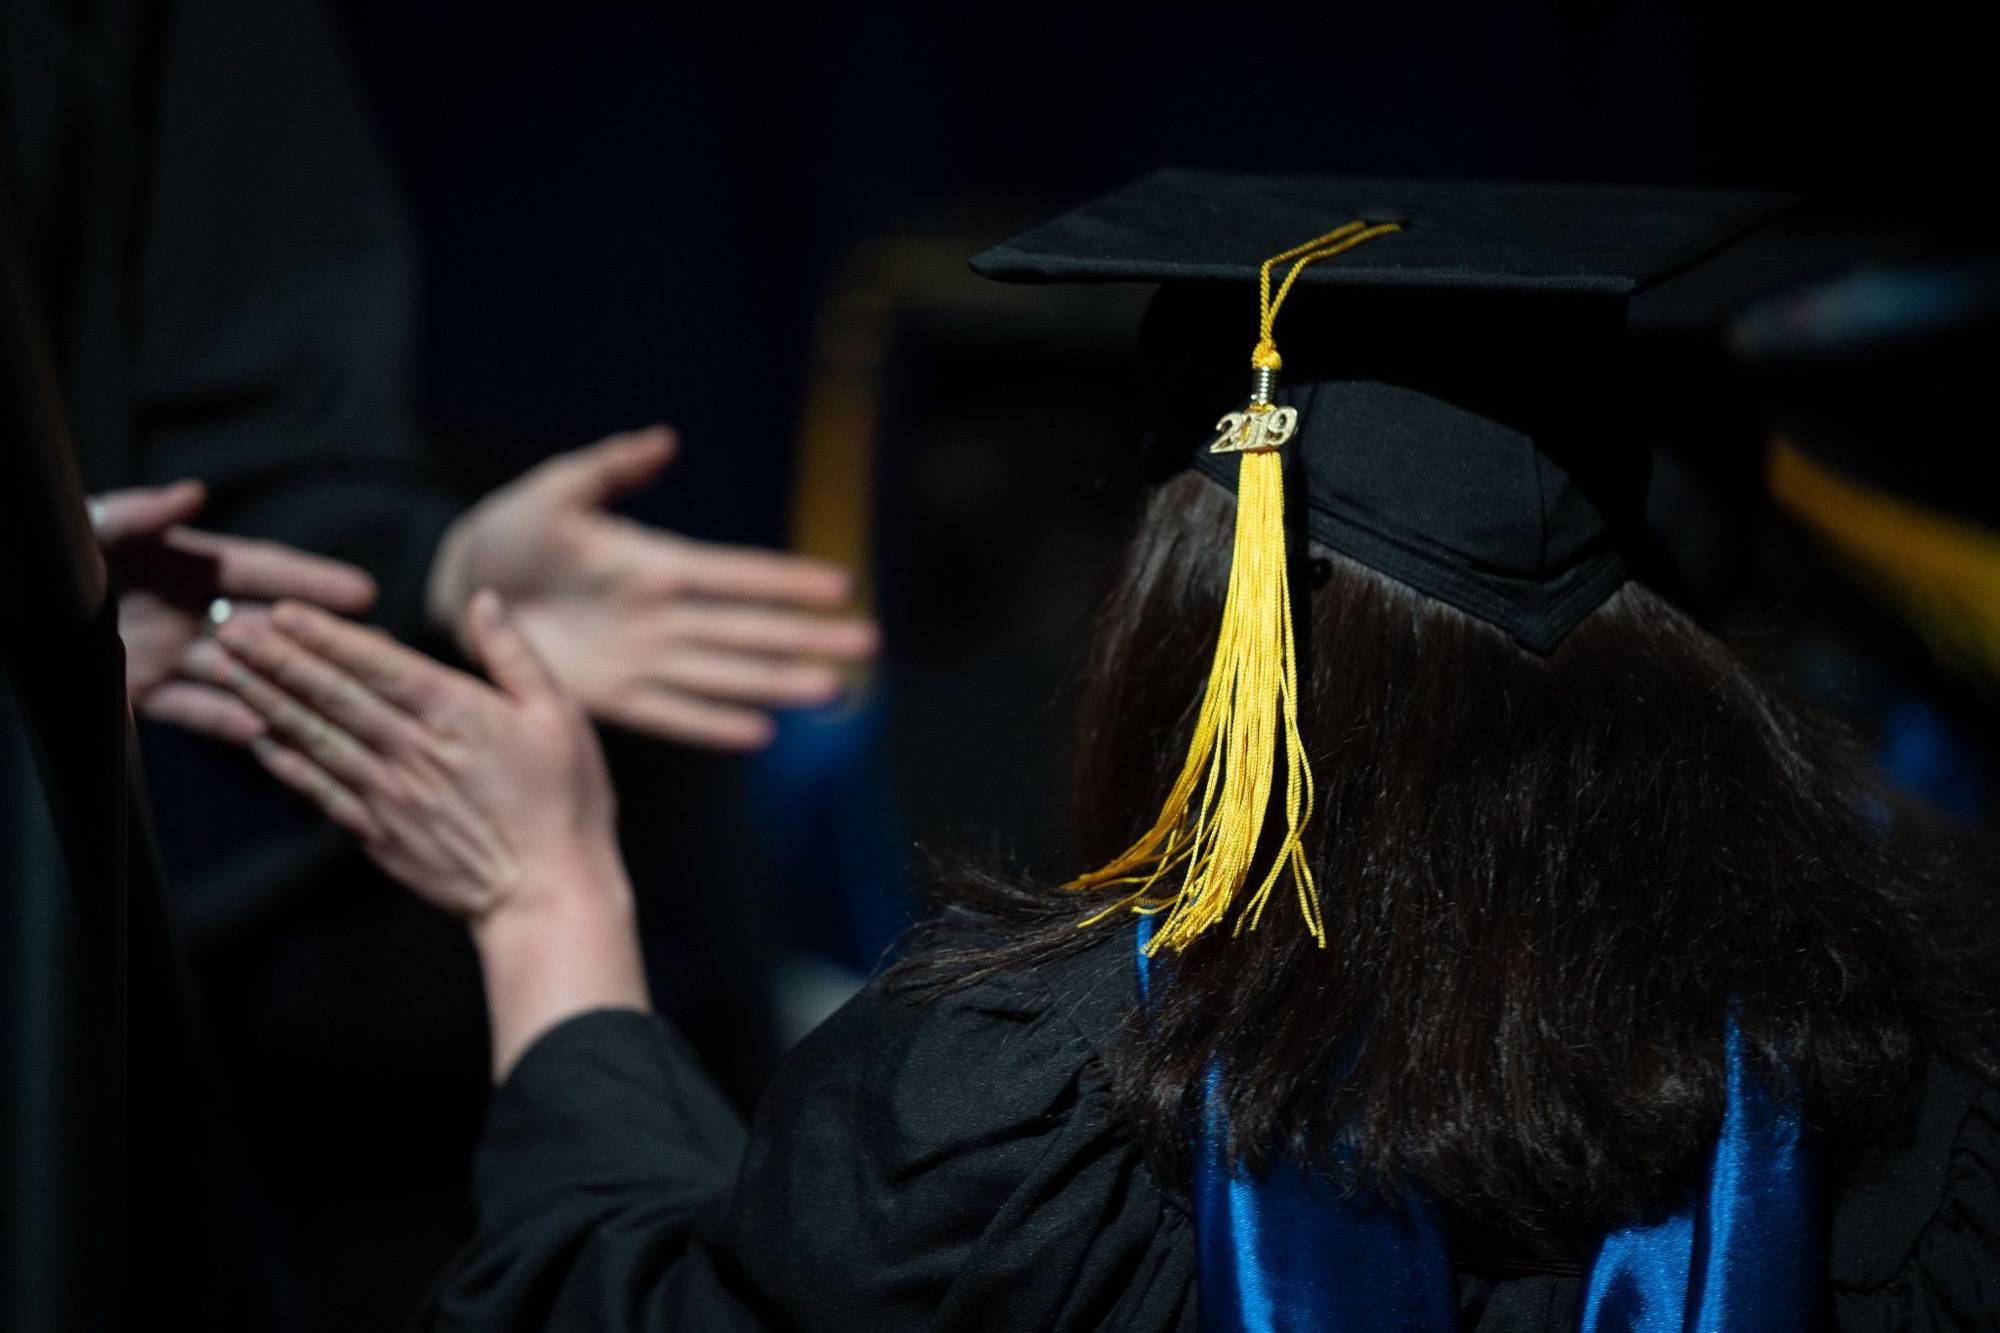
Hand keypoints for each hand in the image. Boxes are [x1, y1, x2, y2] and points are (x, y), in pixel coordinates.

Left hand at [92, 481, 377, 741]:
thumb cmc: (38, 560)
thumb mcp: (83, 531)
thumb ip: (132, 514)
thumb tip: (193, 495)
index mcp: (177, 561)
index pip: (259, 571)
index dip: (310, 581)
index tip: (364, 594)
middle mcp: (180, 607)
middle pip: (265, 627)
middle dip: (318, 642)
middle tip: (377, 658)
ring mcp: (162, 653)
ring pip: (239, 674)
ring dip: (284, 687)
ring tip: (338, 703)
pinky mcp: (134, 694)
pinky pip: (191, 710)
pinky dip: (225, 722)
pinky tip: (263, 731)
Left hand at [200, 593, 646, 1077]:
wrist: (548, 894)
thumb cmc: (566, 803)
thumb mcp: (560, 716)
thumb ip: (514, 655)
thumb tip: (484, 599)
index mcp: (458, 714)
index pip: (378, 663)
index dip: (326, 634)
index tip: (282, 610)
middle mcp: (413, 750)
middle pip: (333, 696)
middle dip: (278, 659)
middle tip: (229, 630)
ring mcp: (390, 795)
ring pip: (317, 739)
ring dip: (269, 703)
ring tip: (227, 673)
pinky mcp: (379, 834)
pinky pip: (321, 792)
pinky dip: (287, 764)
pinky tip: (258, 741)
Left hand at [425, 426, 877, 750]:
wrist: (463, 587)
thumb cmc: (513, 530)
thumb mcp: (557, 490)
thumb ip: (612, 468)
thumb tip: (664, 441)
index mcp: (657, 564)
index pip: (738, 574)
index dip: (787, 579)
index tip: (842, 584)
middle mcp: (664, 617)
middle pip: (750, 631)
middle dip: (808, 636)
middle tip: (867, 645)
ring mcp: (642, 660)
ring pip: (724, 676)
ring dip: (777, 683)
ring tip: (831, 691)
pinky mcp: (610, 698)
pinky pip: (670, 715)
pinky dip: (711, 724)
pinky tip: (759, 733)